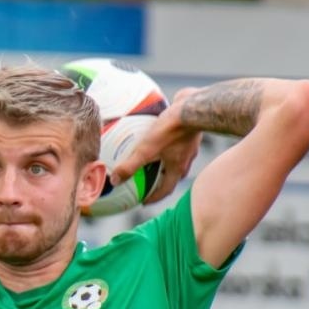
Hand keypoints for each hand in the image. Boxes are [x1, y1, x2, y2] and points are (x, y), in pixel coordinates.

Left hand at [109, 87, 201, 205]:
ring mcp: (190, 145)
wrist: (193, 107)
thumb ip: (131, 165)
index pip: (166, 189)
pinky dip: (168, 142)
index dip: (154, 197)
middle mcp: (186, 159)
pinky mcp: (189, 130)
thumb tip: (115, 180)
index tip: (145, 200)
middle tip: (147, 179)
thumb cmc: (172, 130)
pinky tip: (157, 133)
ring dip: (165, 160)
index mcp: (177, 167)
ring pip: (177, 157)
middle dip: (160, 179)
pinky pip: (177, 140)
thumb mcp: (146, 149)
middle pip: (172, 175)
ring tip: (152, 155)